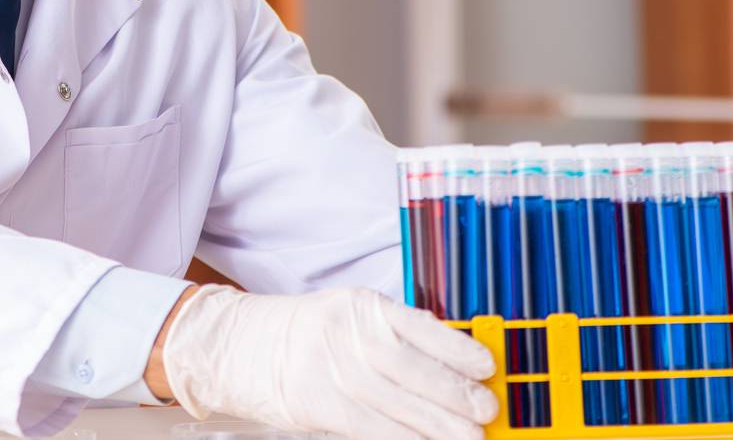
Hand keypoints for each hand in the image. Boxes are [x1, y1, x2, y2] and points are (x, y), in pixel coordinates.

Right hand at [160, 285, 498, 439]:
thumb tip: (456, 369)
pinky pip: (368, 425)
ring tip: (467, 439)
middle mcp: (346, 332)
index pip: (418, 325)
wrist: (245, 344)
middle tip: (486, 411)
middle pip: (409, 366)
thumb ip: (397, 336)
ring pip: (393, 401)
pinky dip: (401, 439)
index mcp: (361, 305)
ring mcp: (329, 367)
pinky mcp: (316, 401)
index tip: (487, 367)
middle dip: (453, 393)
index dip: (457, 348)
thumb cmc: (308, 333)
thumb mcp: (351, 317)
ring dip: (435, 425)